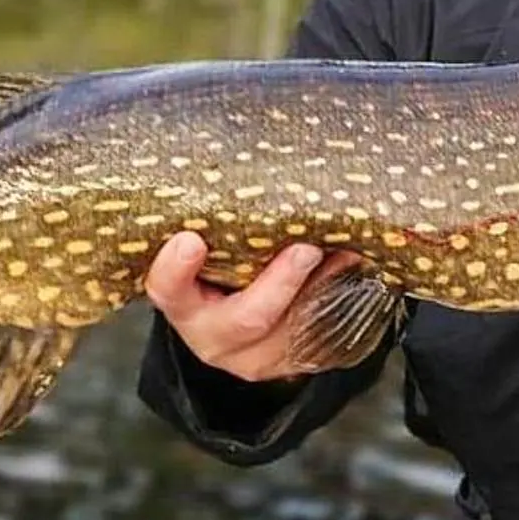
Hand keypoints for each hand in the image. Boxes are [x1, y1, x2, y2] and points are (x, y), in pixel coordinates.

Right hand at [145, 232, 358, 380]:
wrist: (232, 319)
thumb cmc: (214, 266)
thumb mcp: (204, 248)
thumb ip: (212, 223)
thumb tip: (236, 158)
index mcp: (182, 305)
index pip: (167, 290)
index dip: (176, 269)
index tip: (190, 240)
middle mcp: (214, 337)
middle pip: (246, 319)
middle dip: (280, 283)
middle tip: (305, 249)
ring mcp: (256, 356)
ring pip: (293, 332)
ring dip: (322, 288)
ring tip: (344, 252)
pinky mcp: (291, 361)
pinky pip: (319, 339)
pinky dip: (336, 299)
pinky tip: (351, 267)